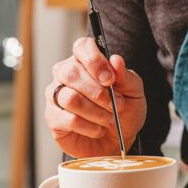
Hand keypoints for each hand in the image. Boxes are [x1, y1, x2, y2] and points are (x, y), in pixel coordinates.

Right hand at [45, 37, 146, 157]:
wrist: (117, 141)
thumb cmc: (124, 111)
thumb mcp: (134, 92)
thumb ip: (126, 76)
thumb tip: (115, 60)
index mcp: (86, 61)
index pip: (81, 46)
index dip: (94, 60)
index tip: (110, 79)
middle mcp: (66, 74)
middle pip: (71, 72)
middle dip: (98, 92)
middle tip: (117, 105)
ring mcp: (55, 95)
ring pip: (70, 98)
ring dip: (96, 112)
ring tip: (109, 119)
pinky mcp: (53, 117)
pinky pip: (68, 119)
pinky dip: (89, 127)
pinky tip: (98, 129)